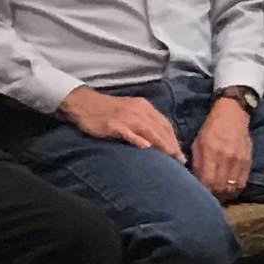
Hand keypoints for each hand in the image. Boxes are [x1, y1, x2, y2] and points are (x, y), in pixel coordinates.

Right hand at [60, 87, 184, 160]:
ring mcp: (125, 117)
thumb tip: (158, 139)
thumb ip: (143, 122)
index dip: (174, 138)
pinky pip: (128, 132)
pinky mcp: (113, 125)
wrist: (83, 103)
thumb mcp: (129, 111)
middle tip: (180, 160)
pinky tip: (145, 147)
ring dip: (161, 144)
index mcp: (143, 106)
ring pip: (148, 130)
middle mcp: (137, 110)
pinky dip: (137, 139)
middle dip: (172, 144)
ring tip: (170, 156)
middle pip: (159, 128)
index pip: (164, 123)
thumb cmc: (107, 110)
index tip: (180, 153)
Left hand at [191, 99, 252, 201]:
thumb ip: (197, 162)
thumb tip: (195, 181)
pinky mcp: (248, 161)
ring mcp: (238, 160)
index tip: (199, 194)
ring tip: (219, 194)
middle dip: (213, 194)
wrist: (232, 114)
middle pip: (220, 187)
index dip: (203, 191)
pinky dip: (235, 189)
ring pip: (232, 188)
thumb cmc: (211, 128)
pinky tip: (229, 188)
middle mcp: (225, 157)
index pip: (207, 181)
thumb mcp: (198, 142)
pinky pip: (242, 183)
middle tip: (209, 196)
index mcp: (211, 151)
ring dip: (224, 194)